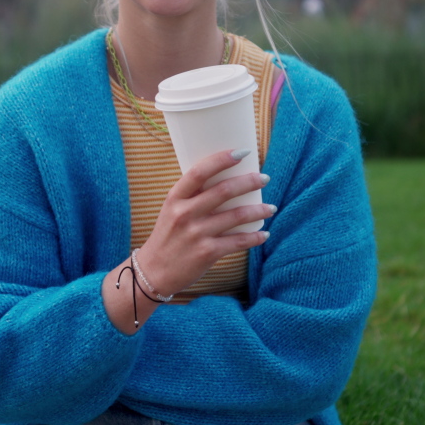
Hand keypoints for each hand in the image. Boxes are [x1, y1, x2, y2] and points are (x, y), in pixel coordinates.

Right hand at [137, 149, 273, 296]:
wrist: (154, 271)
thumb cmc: (168, 236)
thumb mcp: (171, 210)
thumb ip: (192, 196)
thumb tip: (225, 178)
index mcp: (175, 198)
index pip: (199, 172)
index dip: (222, 160)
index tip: (242, 152)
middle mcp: (184, 214)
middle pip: (223, 191)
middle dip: (249, 182)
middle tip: (264, 178)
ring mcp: (196, 234)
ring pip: (236, 216)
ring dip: (259, 210)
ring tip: (270, 208)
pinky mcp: (207, 253)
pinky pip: (238, 242)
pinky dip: (255, 237)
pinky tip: (264, 234)